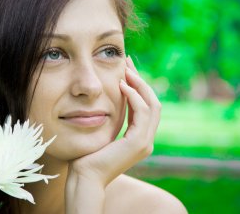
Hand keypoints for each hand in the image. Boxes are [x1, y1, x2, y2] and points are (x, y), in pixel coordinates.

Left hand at [65, 56, 161, 212]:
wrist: (85, 175)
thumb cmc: (89, 154)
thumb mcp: (105, 130)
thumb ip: (114, 118)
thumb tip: (113, 97)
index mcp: (140, 137)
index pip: (146, 106)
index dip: (139, 86)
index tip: (127, 69)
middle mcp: (147, 140)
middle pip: (153, 102)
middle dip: (141, 81)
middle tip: (128, 63)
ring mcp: (145, 142)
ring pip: (152, 105)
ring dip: (140, 85)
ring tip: (126, 71)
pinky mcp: (139, 143)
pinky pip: (143, 113)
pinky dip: (135, 97)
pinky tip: (122, 85)